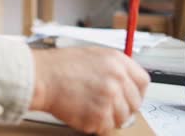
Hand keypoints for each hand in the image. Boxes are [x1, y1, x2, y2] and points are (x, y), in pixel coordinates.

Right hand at [29, 47, 149, 133]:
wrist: (41, 77)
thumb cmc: (59, 66)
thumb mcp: (91, 55)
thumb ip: (111, 68)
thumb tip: (123, 82)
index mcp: (117, 61)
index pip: (142, 81)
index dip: (136, 92)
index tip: (129, 98)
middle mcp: (118, 79)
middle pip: (135, 103)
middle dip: (123, 108)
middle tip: (106, 107)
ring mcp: (110, 98)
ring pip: (121, 119)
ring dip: (107, 118)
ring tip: (88, 109)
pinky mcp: (100, 116)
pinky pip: (105, 128)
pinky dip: (94, 125)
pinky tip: (82, 113)